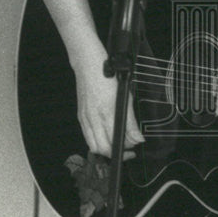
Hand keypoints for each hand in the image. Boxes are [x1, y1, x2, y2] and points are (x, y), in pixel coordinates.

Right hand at [72, 45, 143, 159]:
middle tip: (129, 147)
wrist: (88, 64)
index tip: (135, 145)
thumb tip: (137, 138)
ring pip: (93, 146)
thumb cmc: (107, 75)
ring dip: (107, 149)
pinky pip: (87, 136)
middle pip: (103, 149)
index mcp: (105, 112)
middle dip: (117, 152)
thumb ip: (130, 121)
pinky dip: (97, 141)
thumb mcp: (125, 96)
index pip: (115, 142)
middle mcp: (93, 118)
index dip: (127, 147)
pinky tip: (106, 135)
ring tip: (118, 142)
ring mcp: (85, 118)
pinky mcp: (80, 116)